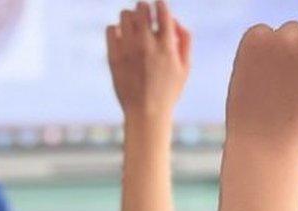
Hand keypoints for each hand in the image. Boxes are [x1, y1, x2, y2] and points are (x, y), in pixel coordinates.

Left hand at [107, 1, 190, 119]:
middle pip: (142, 7)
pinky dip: (117, 29)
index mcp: (167, 47)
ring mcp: (128, 49)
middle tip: (146, 15)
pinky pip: (111, 28)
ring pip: (124, 15)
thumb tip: (176, 21)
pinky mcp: (114, 55)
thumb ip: (185, 41)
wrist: (147, 112)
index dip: (161, 4)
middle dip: (145, 8)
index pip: (162, 11)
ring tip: (134, 27)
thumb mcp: (185, 68)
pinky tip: (123, 38)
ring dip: (131, 17)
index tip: (159, 5)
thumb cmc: (169, 90)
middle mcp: (147, 45)